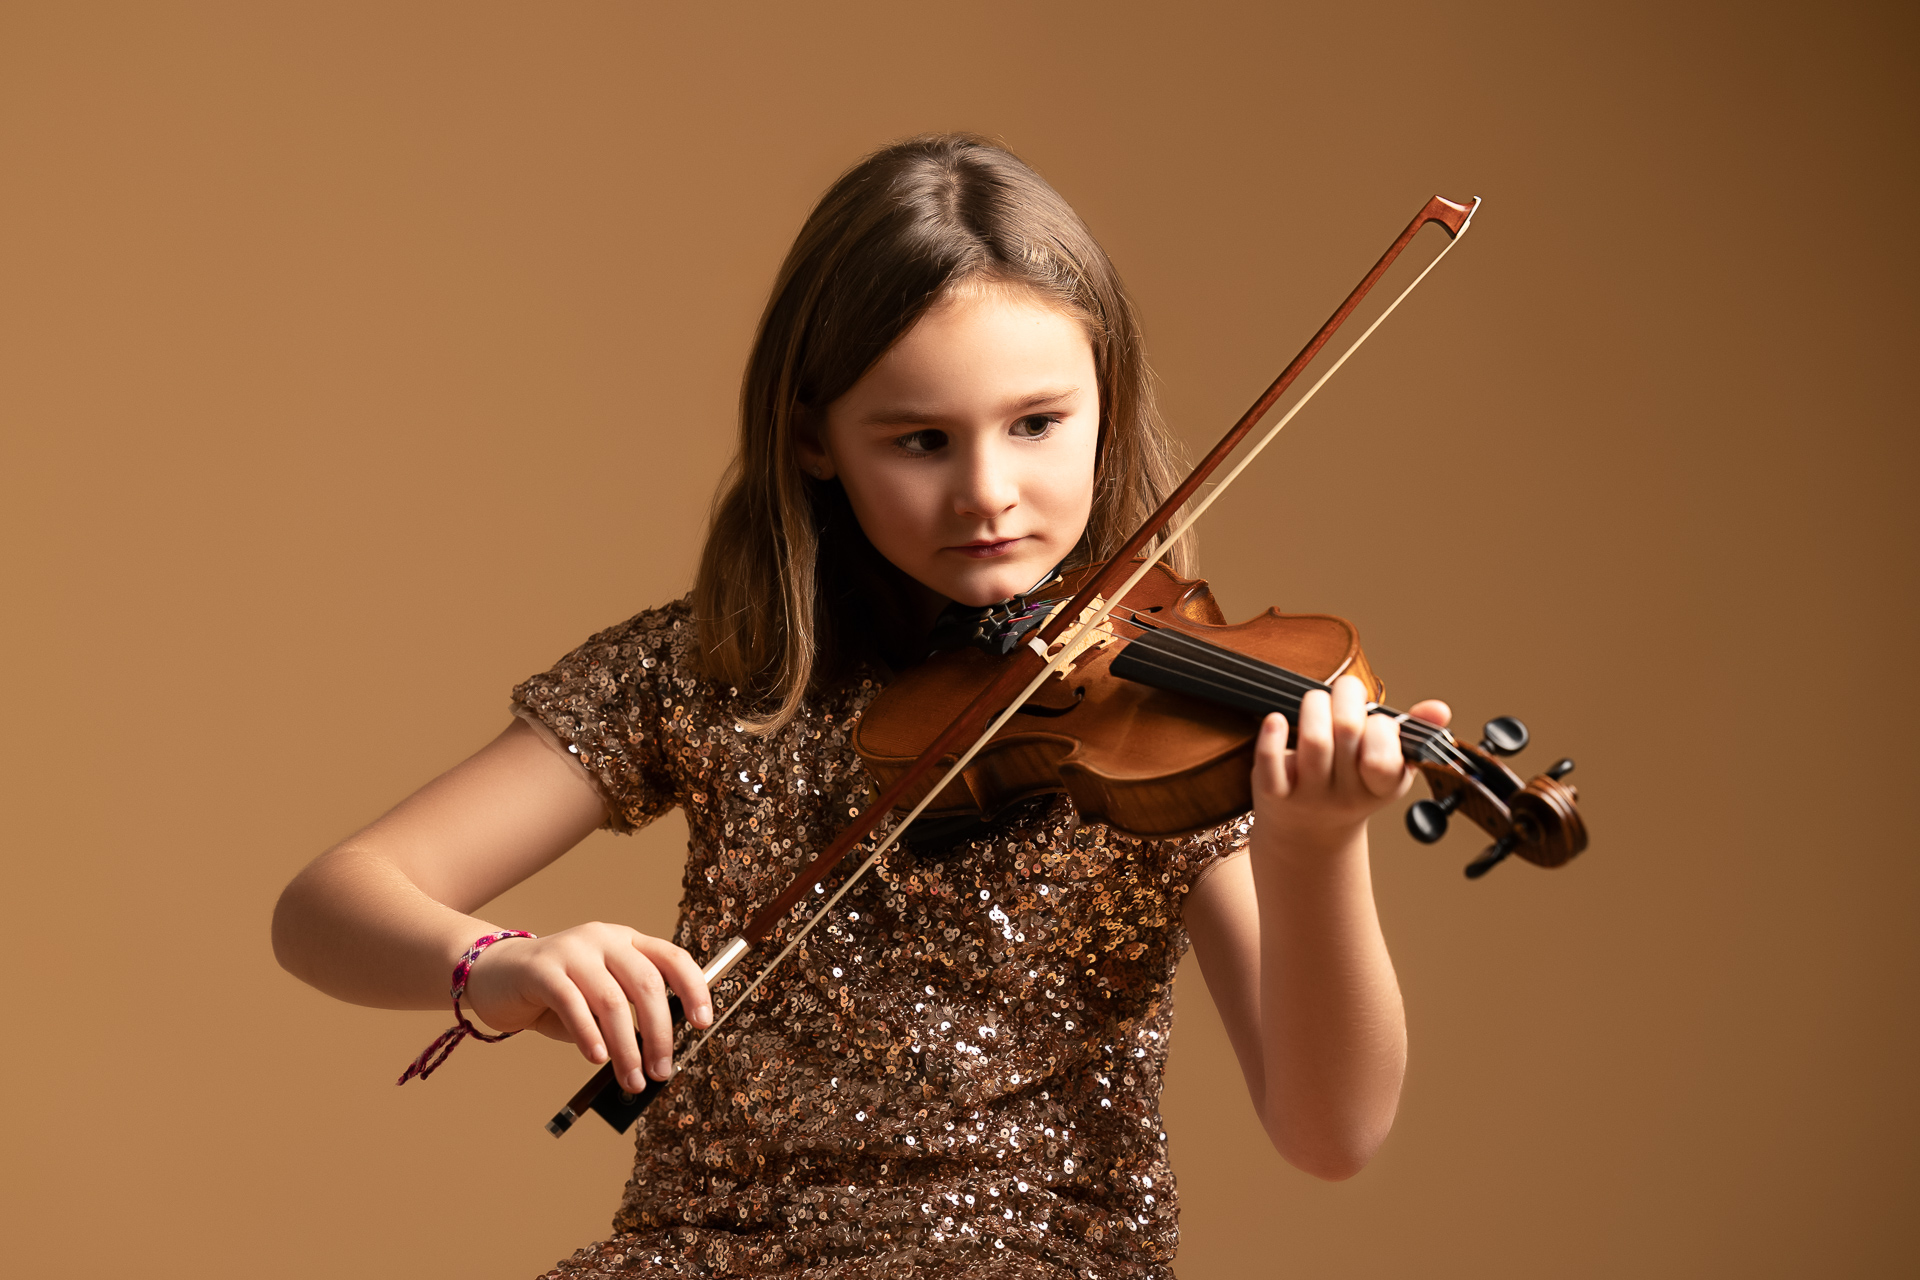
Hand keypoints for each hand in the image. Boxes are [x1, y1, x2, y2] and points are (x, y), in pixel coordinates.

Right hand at [461, 923, 712, 1091]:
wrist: (494, 975)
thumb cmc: (555, 995)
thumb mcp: (598, 999)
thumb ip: (626, 1018)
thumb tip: (653, 1059)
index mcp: (626, 942)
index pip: (672, 958)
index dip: (694, 989)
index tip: (702, 1023)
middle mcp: (604, 939)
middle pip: (647, 984)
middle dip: (659, 1034)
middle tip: (661, 1072)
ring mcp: (573, 950)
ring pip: (612, 1001)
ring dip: (627, 1047)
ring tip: (631, 1079)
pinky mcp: (541, 968)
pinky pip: (573, 1004)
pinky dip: (589, 1036)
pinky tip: (597, 1058)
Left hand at [1252, 674, 1450, 856]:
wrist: (1308, 834)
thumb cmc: (1352, 784)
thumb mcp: (1390, 768)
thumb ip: (1414, 735)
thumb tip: (1439, 709)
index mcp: (1382, 786)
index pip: (1385, 754)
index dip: (1380, 726)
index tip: (1374, 718)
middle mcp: (1346, 793)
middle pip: (1347, 731)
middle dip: (1345, 697)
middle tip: (1344, 692)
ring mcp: (1310, 794)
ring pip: (1313, 740)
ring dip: (1314, 706)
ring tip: (1316, 702)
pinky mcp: (1274, 792)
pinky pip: (1270, 763)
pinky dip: (1272, 737)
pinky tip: (1275, 719)